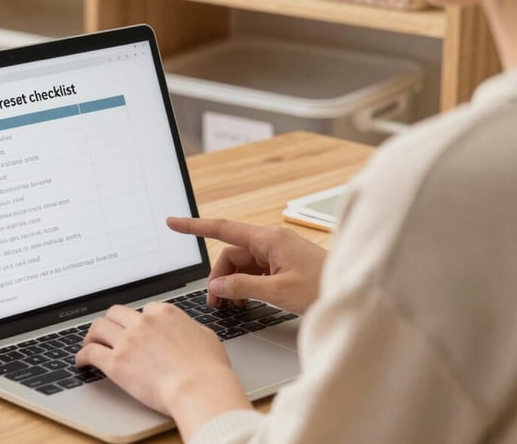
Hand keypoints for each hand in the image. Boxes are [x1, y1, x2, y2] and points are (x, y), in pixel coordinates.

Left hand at [75, 303, 249, 439]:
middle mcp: (143, 322)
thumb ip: (190, 329)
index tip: (136, 328)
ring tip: (89, 342)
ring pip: (99, 327)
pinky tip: (81, 361)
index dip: (140, 320)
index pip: (145, 309)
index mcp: (165, 313)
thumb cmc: (208, 368)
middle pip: (117, 313)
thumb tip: (188, 332)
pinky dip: (83, 355)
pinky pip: (91, 352)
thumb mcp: (205, 337)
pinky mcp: (116, 363)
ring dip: (92, 334)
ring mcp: (128, 341)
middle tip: (108, 331)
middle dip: (112, 321)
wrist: (198, 387)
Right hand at [168, 217, 325, 314]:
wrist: (354, 293)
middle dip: (220, 276)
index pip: (223, 228)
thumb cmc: (324, 289)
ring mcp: (278, 253)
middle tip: (217, 303)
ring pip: (242, 264)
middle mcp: (271, 241)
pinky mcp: (284, 264)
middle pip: (231, 253)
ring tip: (233, 306)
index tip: (174, 223)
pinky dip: (246, 285)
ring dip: (233, 284)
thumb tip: (218, 286)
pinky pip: (255, 271)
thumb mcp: (279, 292)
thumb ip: (243, 286)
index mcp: (269, 239)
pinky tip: (247, 301)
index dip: (195, 226)